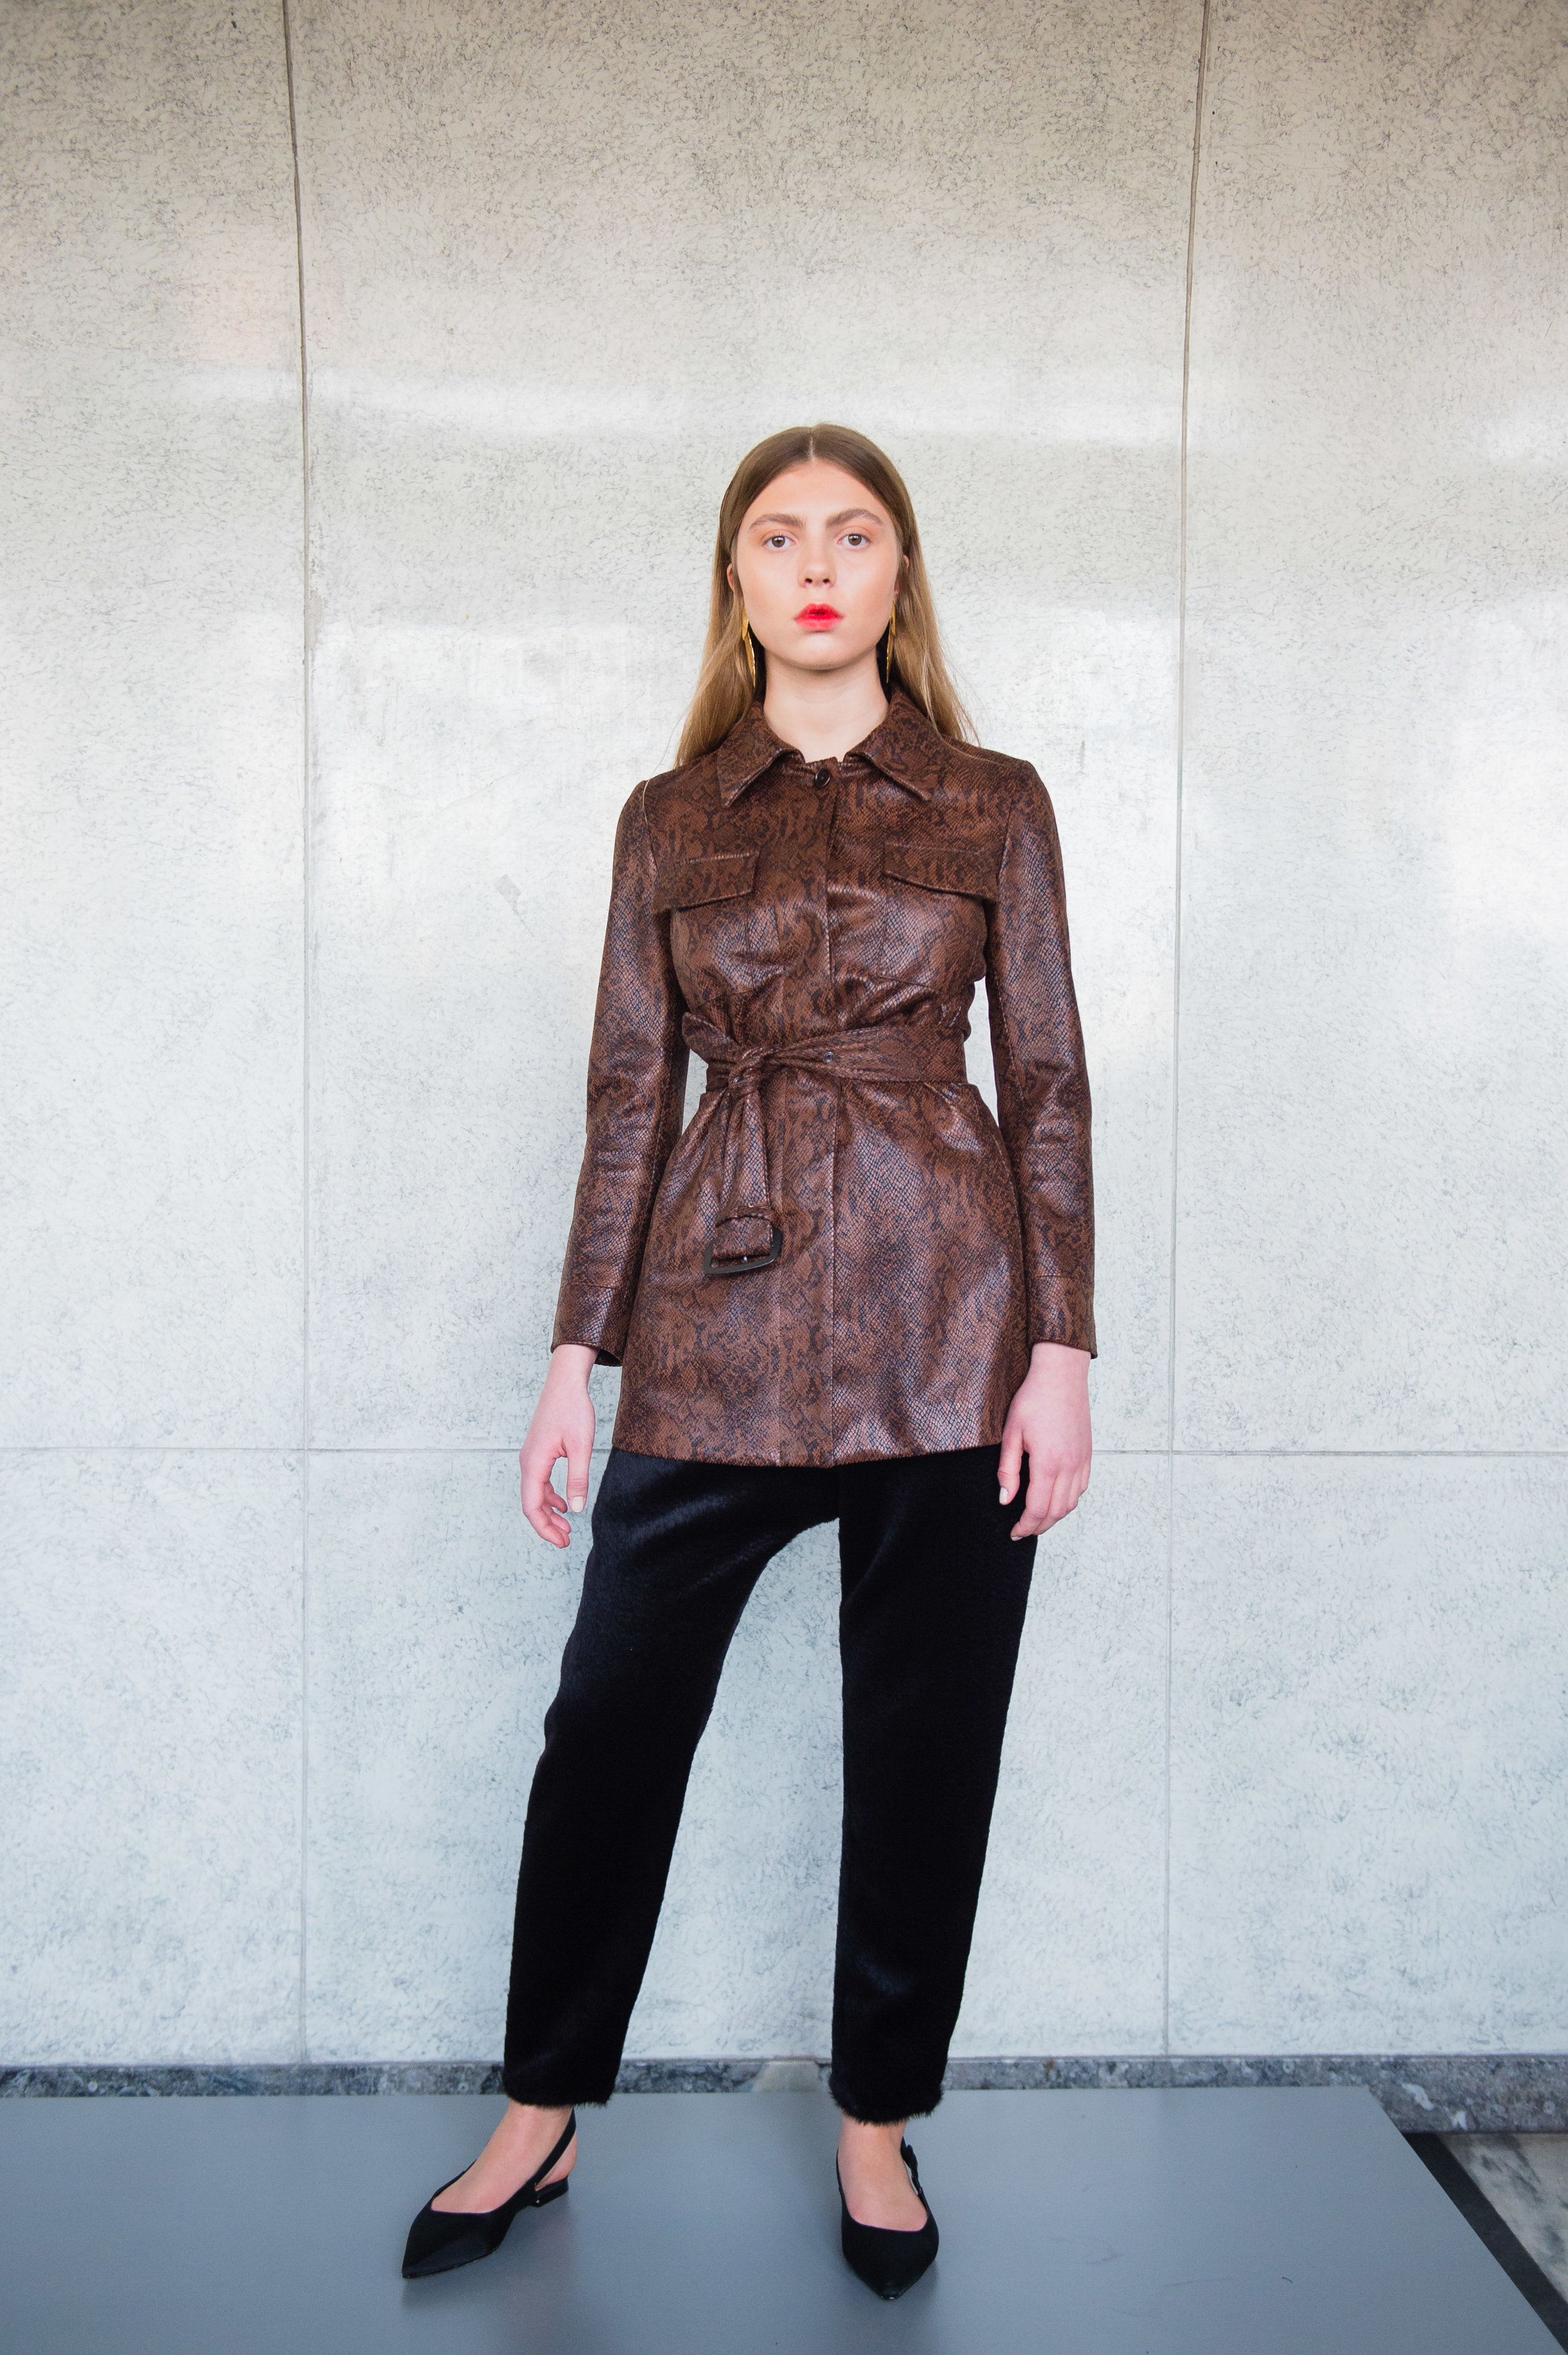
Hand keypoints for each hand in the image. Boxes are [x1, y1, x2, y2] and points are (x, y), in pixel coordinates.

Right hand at [519, 1343, 597, 1545]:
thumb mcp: (581, 1447)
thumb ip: (578, 1479)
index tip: (562, 1542)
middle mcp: (527, 1462)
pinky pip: (539, 1482)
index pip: (532, 1507)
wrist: (565, 1383)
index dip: (544, 1529)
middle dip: (547, 1525)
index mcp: (534, 1464)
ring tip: (567, 1527)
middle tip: (566, 1541)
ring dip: (549, 1512)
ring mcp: (531, 1457)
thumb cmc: (573, 1410)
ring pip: (535, 1494)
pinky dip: (550, 1497)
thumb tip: (577, 1510)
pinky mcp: (538, 1452)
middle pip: (531, 1504)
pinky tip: (564, 1504)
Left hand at [997, 1342, 1090, 1539]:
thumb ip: (1008, 1471)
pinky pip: (1081, 1487)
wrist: (1061, 1376)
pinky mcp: (1088, 1454)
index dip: (1025, 1526)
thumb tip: (1006, 1500)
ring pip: (1071, 1503)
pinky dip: (1068, 1500)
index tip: (1014, 1532)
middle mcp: (1069, 1467)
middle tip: (1023, 1530)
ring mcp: (1082, 1461)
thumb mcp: (1011, 1434)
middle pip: (1056, 1512)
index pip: (1037, 1509)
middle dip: (1039, 1527)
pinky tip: (1055, 1497)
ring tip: (1037, 1518)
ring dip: (1055, 1516)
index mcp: (1048, 1464)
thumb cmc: (1034, 1399)